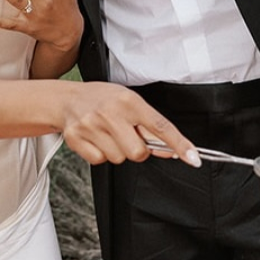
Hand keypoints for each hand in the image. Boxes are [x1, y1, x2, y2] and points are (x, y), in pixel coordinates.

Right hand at [58, 82, 200, 167]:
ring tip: (108, 134)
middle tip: (127, 135)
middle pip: (138, 152)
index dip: (179, 144)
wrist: (66, 98)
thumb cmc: (103, 99)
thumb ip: (150, 125)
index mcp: (128, 101)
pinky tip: (96, 139)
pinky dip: (101, 154)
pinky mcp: (76, 139)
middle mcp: (110, 113)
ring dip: (117, 151)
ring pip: (119, 159)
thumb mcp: (129, 102)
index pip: (160, 126)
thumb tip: (171, 149)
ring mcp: (91, 126)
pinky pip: (99, 161)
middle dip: (137, 149)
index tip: (192, 158)